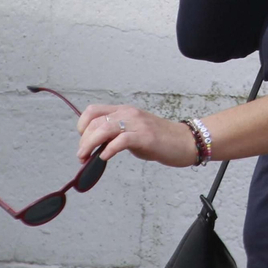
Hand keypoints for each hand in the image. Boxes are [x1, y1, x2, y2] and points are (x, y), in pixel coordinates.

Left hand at [75, 103, 198, 167]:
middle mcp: (129, 113)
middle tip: (82, 155)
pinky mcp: (146, 137)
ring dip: (90, 144)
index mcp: (124, 111)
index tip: (82, 140)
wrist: (185, 141)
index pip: (94, 110)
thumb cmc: (160, 139)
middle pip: (95, 122)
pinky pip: (121, 140)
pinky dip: (109, 150)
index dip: (82, 125)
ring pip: (104, 129)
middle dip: (84, 140)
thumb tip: (96, 147)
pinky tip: (105, 158)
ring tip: (86, 157)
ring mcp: (138, 124)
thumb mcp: (134, 132)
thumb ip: (117, 135)